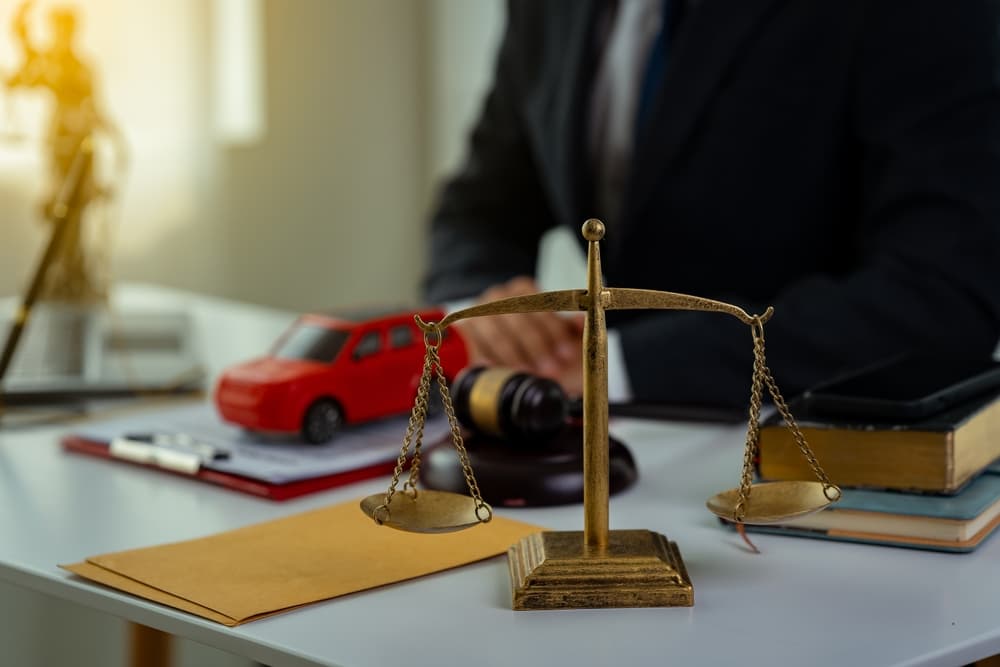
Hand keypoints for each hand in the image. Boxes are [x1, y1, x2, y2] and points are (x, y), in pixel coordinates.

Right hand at [455, 276, 584, 395]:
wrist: (512, 371)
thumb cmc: (543, 355)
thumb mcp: (564, 342)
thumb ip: (577, 330)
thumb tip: (582, 320)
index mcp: (522, 291)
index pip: (539, 302)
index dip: (555, 329)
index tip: (567, 354)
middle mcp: (497, 298)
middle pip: (518, 316)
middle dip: (537, 346)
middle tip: (551, 370)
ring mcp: (477, 315)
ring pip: (497, 333)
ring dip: (516, 356)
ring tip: (529, 375)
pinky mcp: (462, 336)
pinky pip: (475, 346)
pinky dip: (488, 360)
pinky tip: (499, 372)